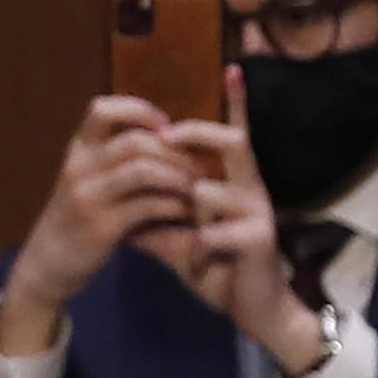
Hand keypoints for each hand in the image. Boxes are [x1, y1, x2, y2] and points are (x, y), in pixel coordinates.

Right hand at [0, 96, 197, 352]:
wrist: (45, 265)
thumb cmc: (77, 219)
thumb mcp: (86, 180)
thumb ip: (114, 159)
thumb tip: (167, 138)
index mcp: (78, 151)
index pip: (103, 109)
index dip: (139, 110)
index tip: (166, 128)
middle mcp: (79, 169)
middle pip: (136, 141)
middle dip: (175, 151)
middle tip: (199, 166)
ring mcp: (88, 198)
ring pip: (143, 170)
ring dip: (178, 177)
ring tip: (196, 188)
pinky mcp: (101, 228)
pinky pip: (147, 206)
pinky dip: (173, 206)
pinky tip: (184, 211)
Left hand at [124, 93, 318, 366]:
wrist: (254, 311)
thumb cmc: (219, 269)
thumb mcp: (181, 241)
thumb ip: (154, 221)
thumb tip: (117, 207)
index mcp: (234, 182)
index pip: (234, 133)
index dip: (237, 102)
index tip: (232, 66)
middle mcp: (251, 188)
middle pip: (232, 142)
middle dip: (196, 135)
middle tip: (165, 136)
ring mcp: (258, 212)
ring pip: (216, 189)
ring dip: (189, 206)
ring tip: (184, 229)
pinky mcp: (260, 241)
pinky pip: (217, 233)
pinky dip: (198, 248)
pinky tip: (198, 264)